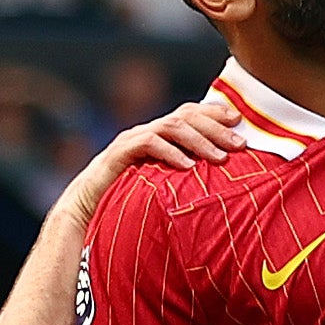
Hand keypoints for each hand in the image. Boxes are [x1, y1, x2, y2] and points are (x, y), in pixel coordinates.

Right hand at [73, 98, 244, 205]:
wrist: (84, 210)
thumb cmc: (126, 201)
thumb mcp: (163, 187)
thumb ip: (185, 179)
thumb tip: (221, 183)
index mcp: (159, 136)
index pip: (190, 113)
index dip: (215, 113)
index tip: (240, 122)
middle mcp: (147, 132)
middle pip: (185, 116)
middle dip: (216, 128)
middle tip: (239, 144)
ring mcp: (132, 139)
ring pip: (171, 126)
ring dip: (199, 141)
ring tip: (220, 159)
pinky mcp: (119, 153)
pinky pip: (148, 144)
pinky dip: (171, 153)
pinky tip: (188, 167)